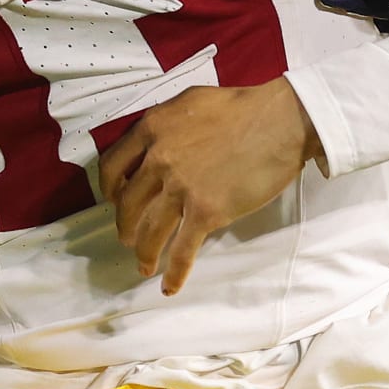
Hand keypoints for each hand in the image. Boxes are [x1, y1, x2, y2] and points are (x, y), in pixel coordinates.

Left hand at [98, 78, 319, 295]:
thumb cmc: (241, 107)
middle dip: (126, 226)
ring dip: (144, 253)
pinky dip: (175, 272)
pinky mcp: (206, 211)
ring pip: (151, 230)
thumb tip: (155, 140)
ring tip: (144, 265)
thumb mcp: (189, 102)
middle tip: (129, 237)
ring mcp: (180, 188)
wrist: (279, 122)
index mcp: (151, 129)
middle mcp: (158, 160)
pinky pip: (183, 249)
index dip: (109, 188)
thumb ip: (165, 123)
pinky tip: (169, 286)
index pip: (112, 165)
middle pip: (129, 203)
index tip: (114, 200)